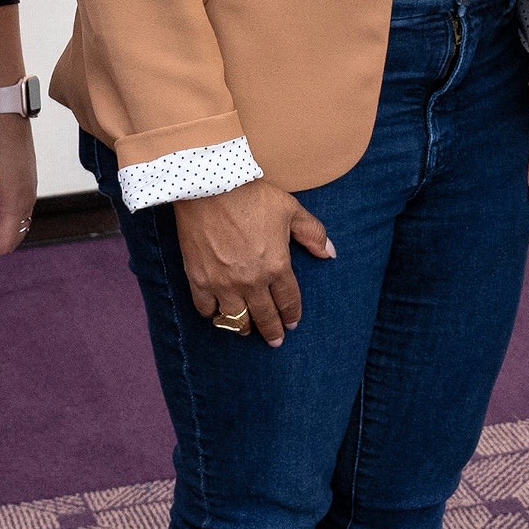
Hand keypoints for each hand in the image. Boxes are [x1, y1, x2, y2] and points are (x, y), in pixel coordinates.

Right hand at [176, 179, 333, 343]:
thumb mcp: (290, 210)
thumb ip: (313, 233)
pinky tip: (216, 314)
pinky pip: (206, 308)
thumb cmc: (252, 196)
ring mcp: (223, 284)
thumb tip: (329, 253)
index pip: (288, 300)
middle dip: (272, 331)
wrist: (209, 187)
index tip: (292, 324)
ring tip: (247, 330)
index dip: (292, 315)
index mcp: (276, 266)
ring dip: (243, 327)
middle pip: (265, 317)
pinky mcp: (198, 279)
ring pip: (236, 319)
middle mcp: (251, 282)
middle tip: (275, 341)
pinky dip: (212, 314)